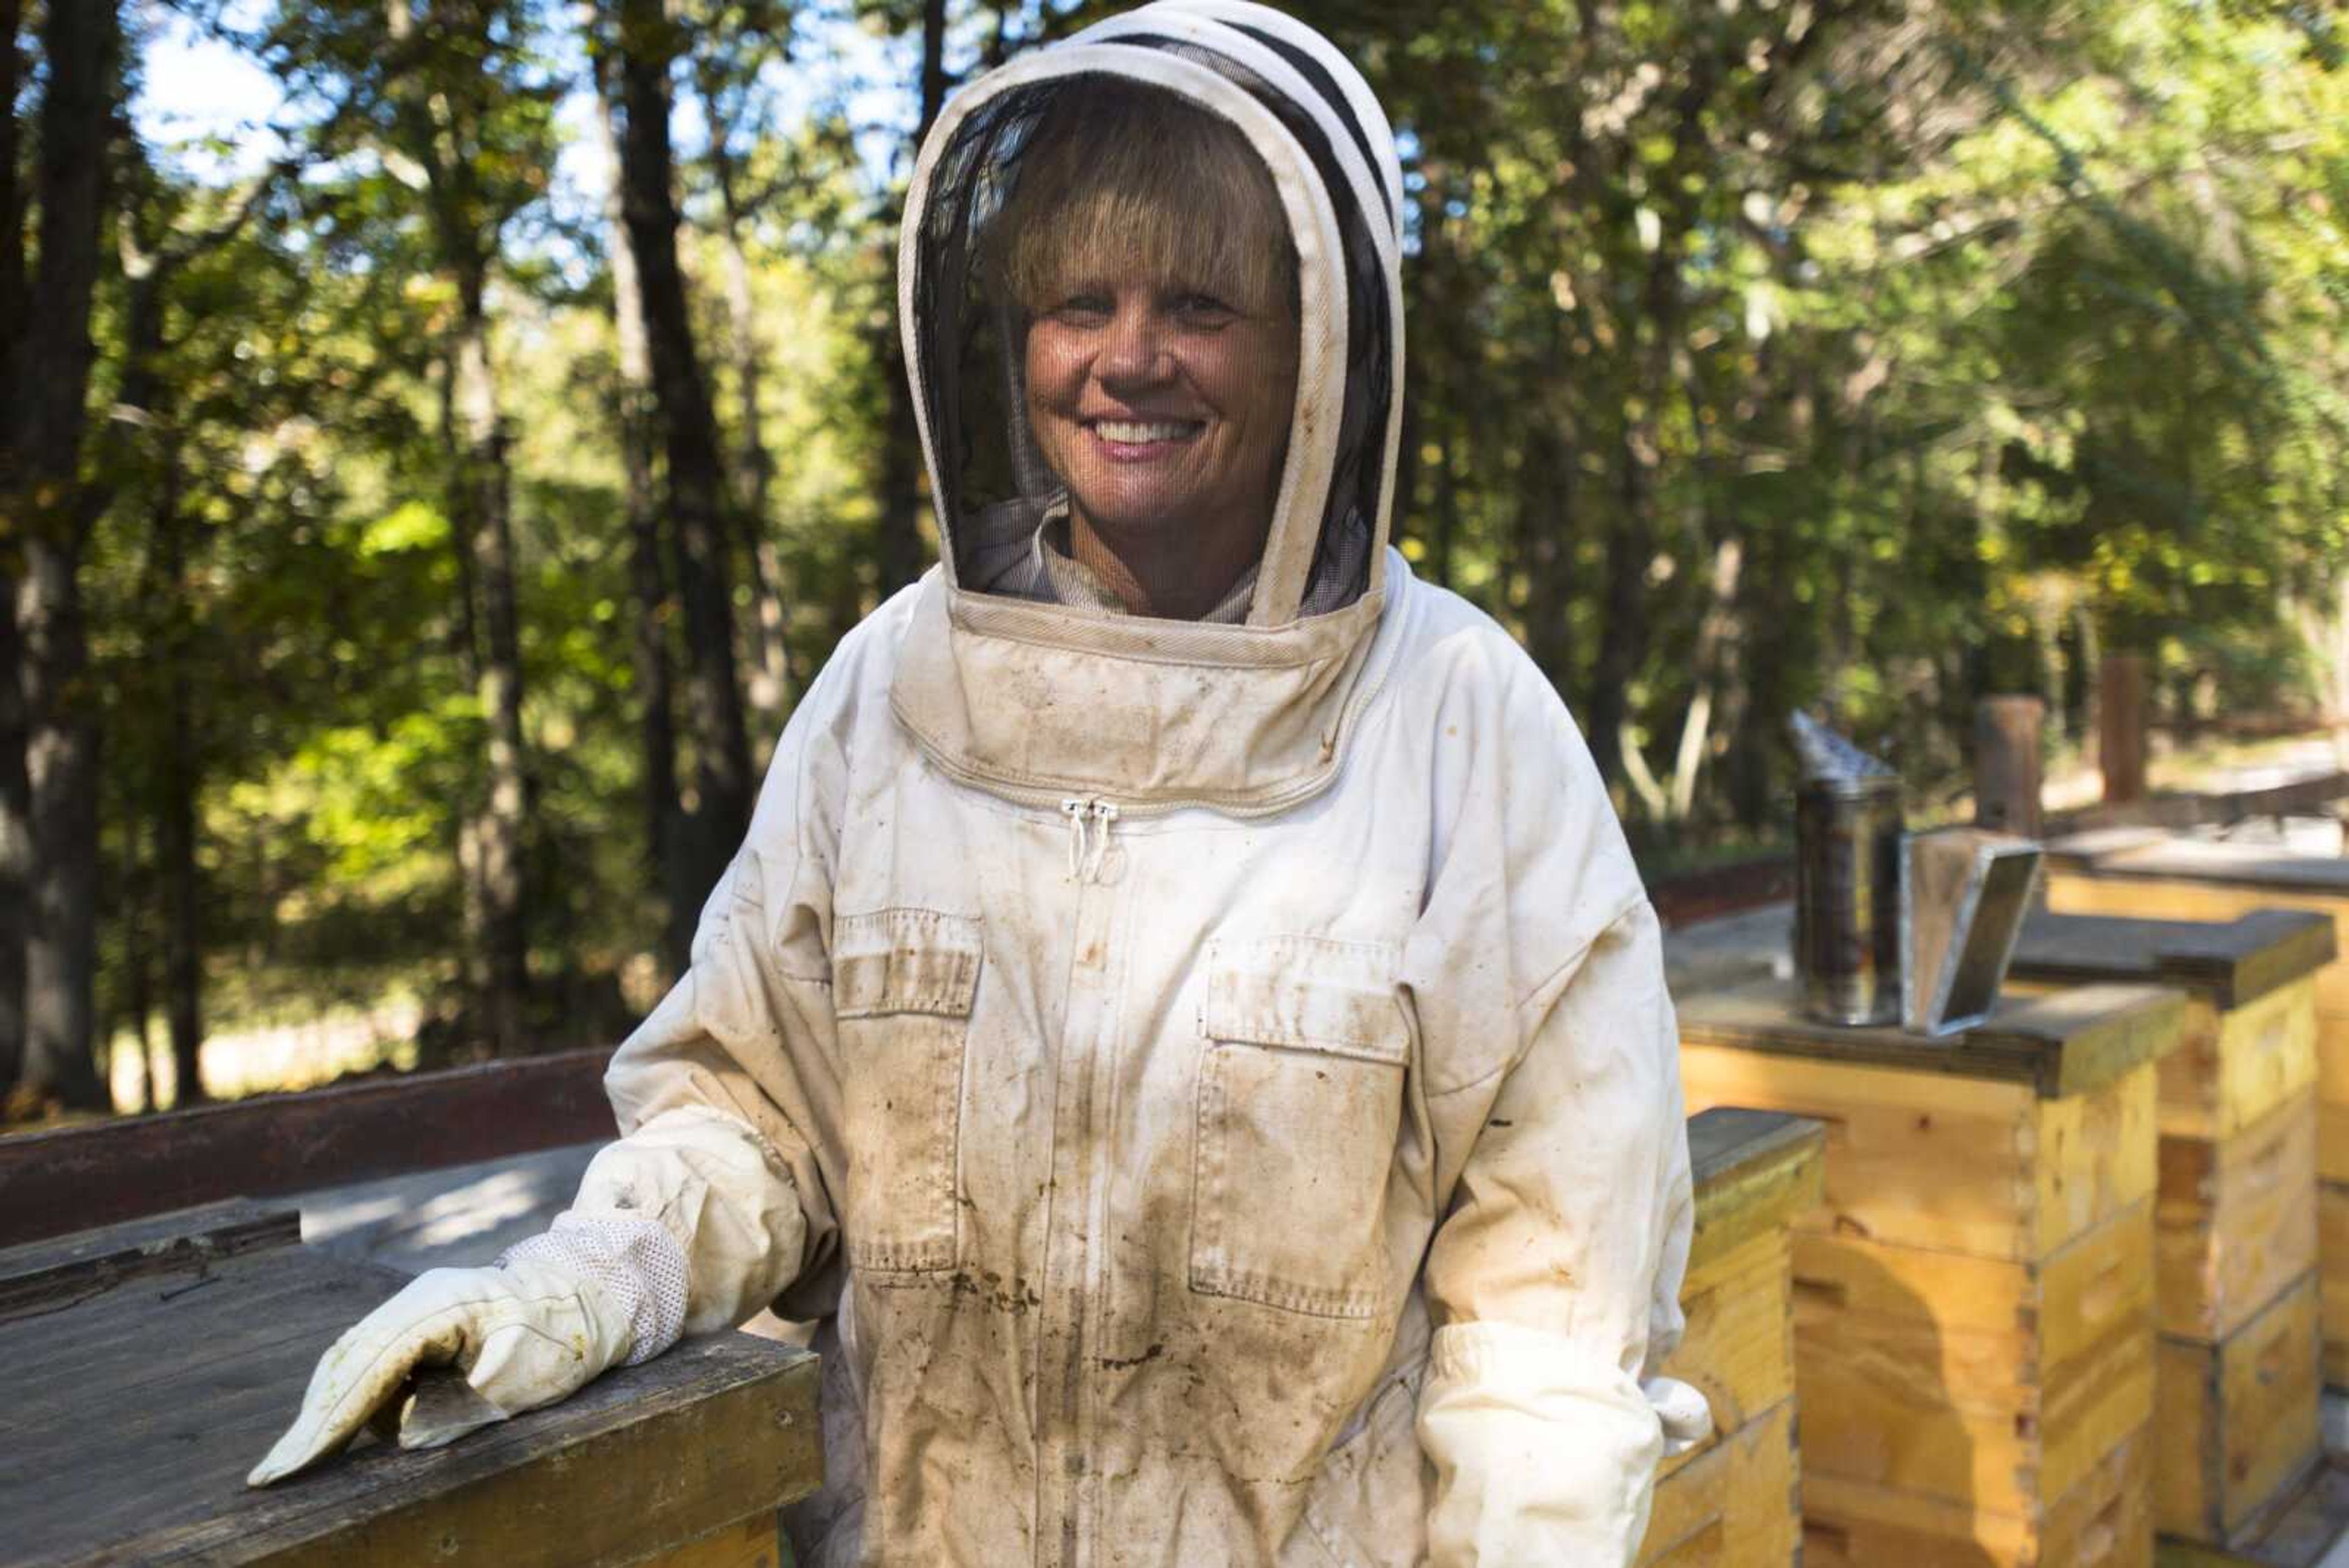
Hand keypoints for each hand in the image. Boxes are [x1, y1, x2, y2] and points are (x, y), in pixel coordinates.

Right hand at [246, 1256, 633, 1485]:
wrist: (589, 1293)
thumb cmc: (564, 1335)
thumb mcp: (523, 1380)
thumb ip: (461, 1409)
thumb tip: (400, 1437)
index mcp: (440, 1306)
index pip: (368, 1368)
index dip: (326, 1421)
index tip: (289, 1464)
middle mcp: (418, 1301)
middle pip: (347, 1362)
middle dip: (310, 1421)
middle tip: (268, 1475)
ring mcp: (416, 1308)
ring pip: (353, 1362)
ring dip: (327, 1412)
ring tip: (292, 1463)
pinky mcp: (421, 1324)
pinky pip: (374, 1362)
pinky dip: (354, 1399)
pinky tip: (334, 1433)